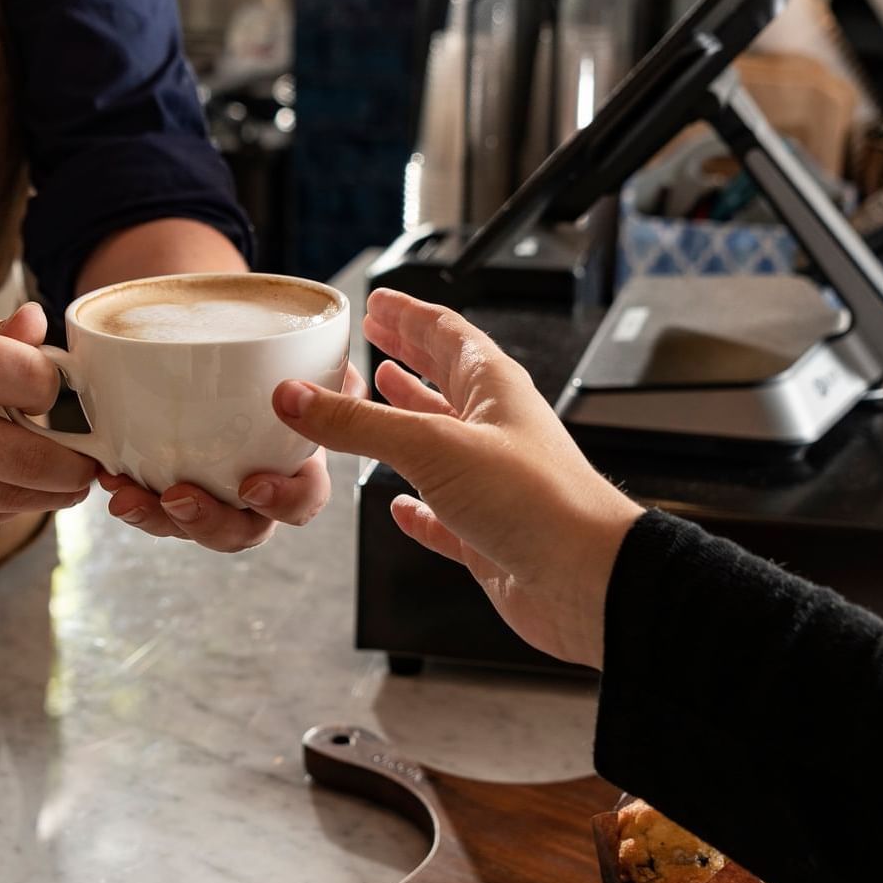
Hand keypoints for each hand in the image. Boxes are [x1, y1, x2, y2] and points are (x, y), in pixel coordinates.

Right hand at [0, 289, 97, 537]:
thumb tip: (43, 330)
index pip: (23, 376)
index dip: (57, 388)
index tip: (64, 394)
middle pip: (26, 456)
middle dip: (74, 462)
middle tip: (91, 459)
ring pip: (7, 496)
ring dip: (51, 493)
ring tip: (70, 480)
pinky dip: (9, 507)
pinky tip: (20, 492)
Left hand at [100, 363, 368, 552]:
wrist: (223, 342)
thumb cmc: (277, 358)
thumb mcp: (311, 359)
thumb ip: (331, 371)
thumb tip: (346, 379)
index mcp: (296, 467)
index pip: (303, 501)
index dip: (283, 502)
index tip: (253, 486)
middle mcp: (254, 492)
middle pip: (240, 531)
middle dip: (208, 524)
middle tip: (177, 499)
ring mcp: (210, 493)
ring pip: (187, 526)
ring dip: (155, 518)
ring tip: (124, 495)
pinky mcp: (168, 482)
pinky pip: (150, 502)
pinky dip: (129, 492)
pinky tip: (107, 472)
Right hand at [273, 290, 641, 667]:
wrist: (586, 579)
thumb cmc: (539, 501)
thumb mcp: (434, 445)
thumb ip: (360, 423)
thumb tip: (296, 397)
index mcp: (493, 387)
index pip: (445, 333)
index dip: (408, 315)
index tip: (379, 302)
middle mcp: (493, 430)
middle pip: (443, 379)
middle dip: (406, 356)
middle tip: (372, 339)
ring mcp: (490, 483)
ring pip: (438, 443)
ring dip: (405, 423)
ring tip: (375, 402)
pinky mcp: (485, 534)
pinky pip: (442, 513)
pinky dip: (416, 509)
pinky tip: (398, 508)